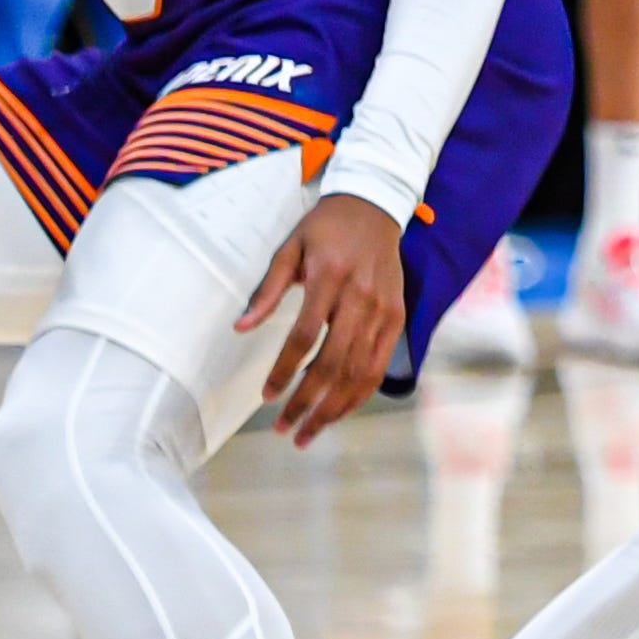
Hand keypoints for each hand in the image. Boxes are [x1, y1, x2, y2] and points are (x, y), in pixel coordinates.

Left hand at [249, 191, 412, 445]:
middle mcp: (361, 298)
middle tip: (284, 429)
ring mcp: (383, 311)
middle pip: (334, 364)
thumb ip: (267, 290)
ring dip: (333, 409)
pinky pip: (379, 367)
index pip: (305, 336)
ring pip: (360, 373)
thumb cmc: (326, 228)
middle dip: (307, 403)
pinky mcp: (397, 318)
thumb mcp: (290, 248)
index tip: (267, 396)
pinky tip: (339, 411)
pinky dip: (359, 395)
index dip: (285, 371)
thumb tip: (241, 328)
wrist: (375, 206)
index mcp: (330, 278)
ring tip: (308, 432)